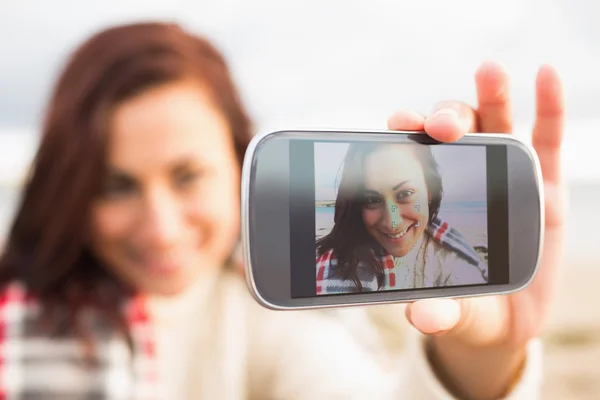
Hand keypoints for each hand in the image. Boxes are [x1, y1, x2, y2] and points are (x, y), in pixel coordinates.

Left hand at [387, 61, 564, 398]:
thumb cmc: (468, 308)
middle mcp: (470, 180)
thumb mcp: (456, 312)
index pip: (419, 157)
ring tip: (489, 70)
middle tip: (439, 123)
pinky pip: (549, 138)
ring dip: (492, 96)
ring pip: (499, 125)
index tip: (398, 121)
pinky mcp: (547, 186)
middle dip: (447, 119)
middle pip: (457, 134)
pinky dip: (548, 105)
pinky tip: (546, 75)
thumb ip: (441, 311)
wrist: (508, 321)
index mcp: (437, 200)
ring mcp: (510, 178)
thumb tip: (422, 317)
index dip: (408, 134)